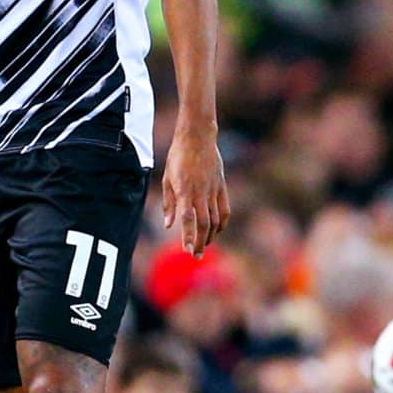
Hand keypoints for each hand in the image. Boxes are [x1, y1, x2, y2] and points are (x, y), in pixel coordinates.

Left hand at [162, 129, 227, 256]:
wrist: (198, 137)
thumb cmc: (178, 156)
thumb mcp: (167, 178)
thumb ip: (169, 203)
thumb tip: (168, 224)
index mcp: (185, 190)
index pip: (188, 219)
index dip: (188, 236)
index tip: (187, 250)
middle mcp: (201, 192)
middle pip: (204, 224)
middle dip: (200, 242)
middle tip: (196, 255)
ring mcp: (213, 190)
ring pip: (216, 220)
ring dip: (210, 236)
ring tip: (204, 245)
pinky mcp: (221, 186)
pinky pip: (225, 210)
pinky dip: (222, 223)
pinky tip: (217, 231)